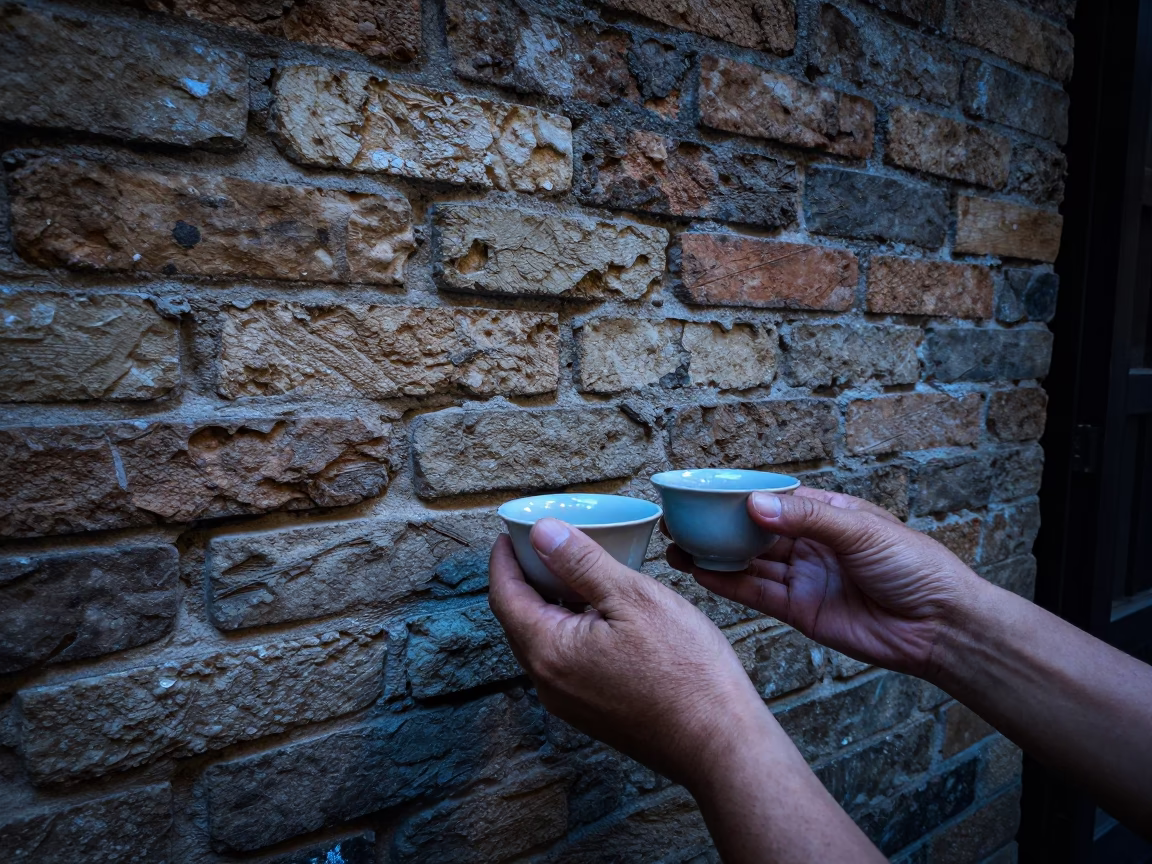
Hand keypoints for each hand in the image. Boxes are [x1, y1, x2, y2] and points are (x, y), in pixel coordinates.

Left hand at [487, 519, 770, 787]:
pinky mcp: (592, 712)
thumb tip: (541, 532)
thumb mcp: (634, 597)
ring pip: (542, 641)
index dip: (504, 560)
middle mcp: (548, 683)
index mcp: (549, 651)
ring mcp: (569, 702)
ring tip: (573, 571)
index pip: (504, 596)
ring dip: (548, 605)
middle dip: (524, 579)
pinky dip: (568, 630)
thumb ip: (581, 562)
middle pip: (518, 620)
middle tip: (541, 545)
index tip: (511, 532)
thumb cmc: (686, 671)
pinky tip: (599, 613)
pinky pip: (564, 662)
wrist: (720, 743)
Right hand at [666, 488, 982, 677]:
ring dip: (714, 557)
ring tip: (677, 548)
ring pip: (750, 563)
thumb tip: (755, 505)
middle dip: (717, 527)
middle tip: (678, 521)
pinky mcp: (800, 611)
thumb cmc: (915, 566)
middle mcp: (811, 545)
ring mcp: (804, 578)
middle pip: (754, 532)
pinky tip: (701, 574)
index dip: (739, 496)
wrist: (939, 625)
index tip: (702, 491)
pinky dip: (729, 585)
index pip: (774, 499)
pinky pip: (757, 594)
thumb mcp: (861, 532)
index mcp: (828, 515)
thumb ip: (806, 520)